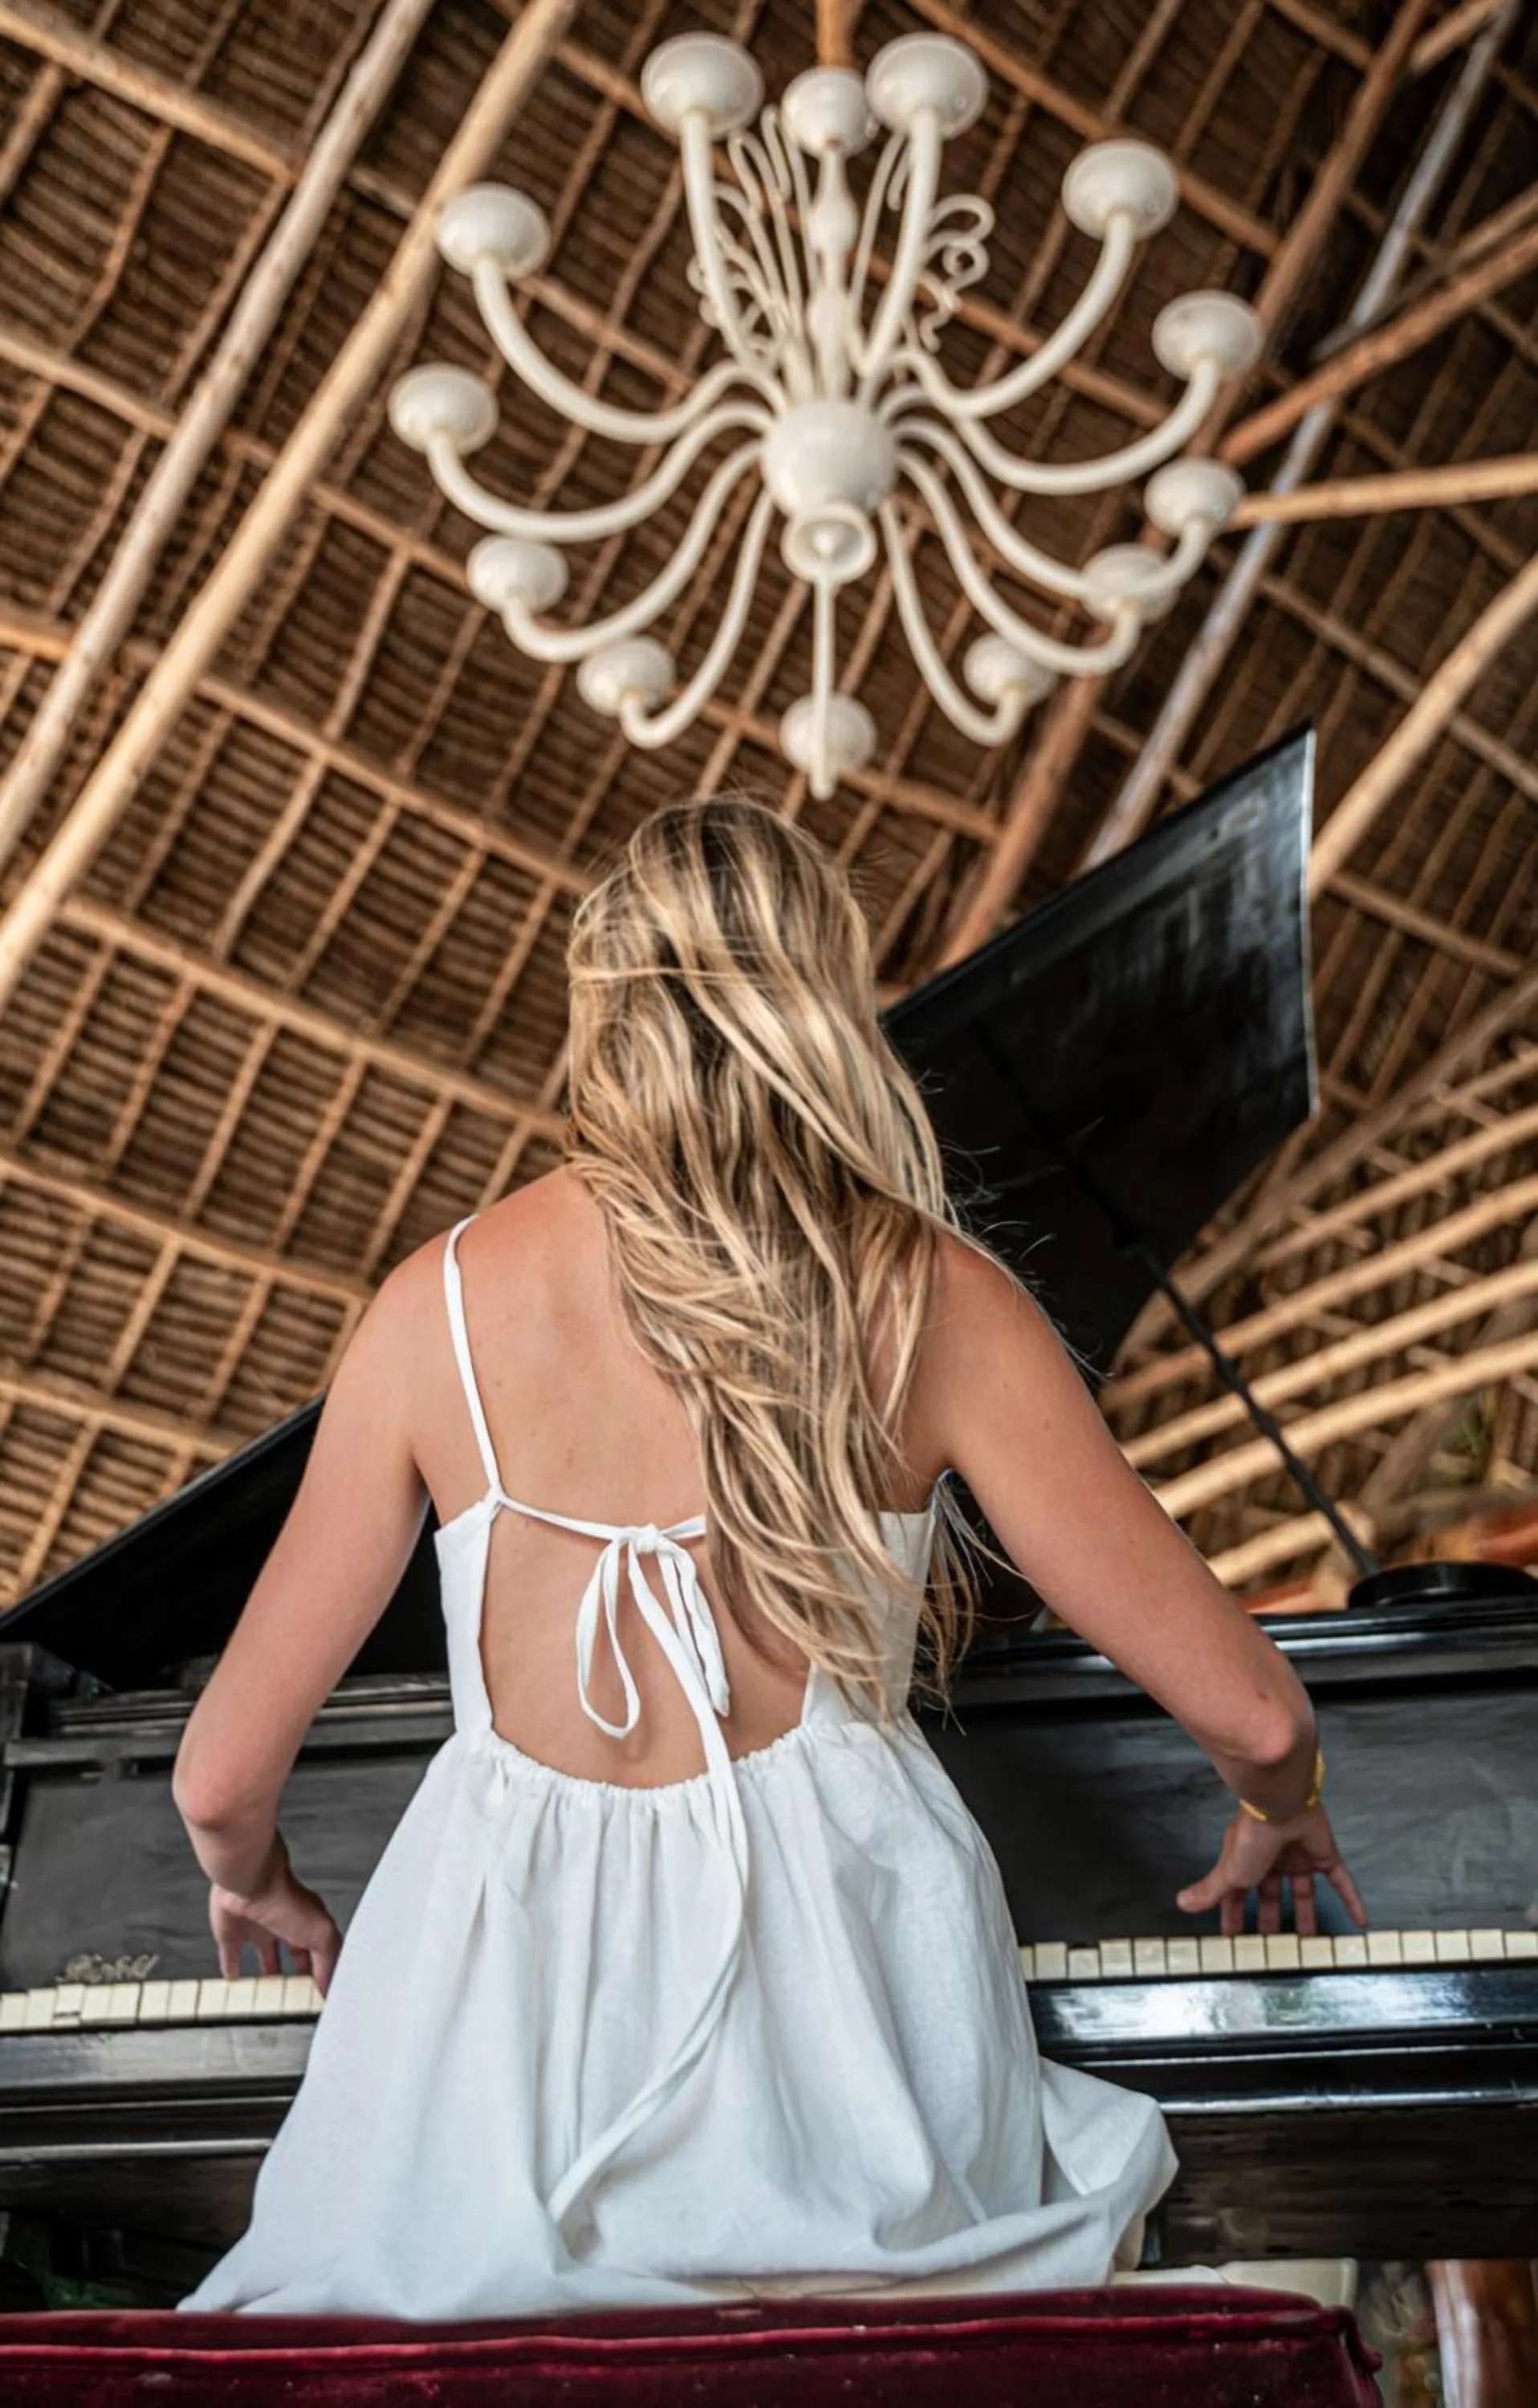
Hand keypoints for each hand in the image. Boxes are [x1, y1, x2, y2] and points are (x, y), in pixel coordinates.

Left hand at [208, 1834, 343, 1996]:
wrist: (250, 1883)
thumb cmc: (287, 1900)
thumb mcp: (320, 1935)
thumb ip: (327, 1963)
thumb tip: (328, 1988)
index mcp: (310, 1926)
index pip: (320, 1956)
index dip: (323, 1975)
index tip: (323, 1994)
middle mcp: (285, 1927)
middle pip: (294, 1956)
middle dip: (298, 1975)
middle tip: (300, 1995)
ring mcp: (259, 1930)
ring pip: (265, 1957)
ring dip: (269, 1973)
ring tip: (272, 1991)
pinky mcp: (232, 1935)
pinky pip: (231, 1958)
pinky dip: (232, 1970)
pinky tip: (234, 1979)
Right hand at [1176, 1804, 1367, 1938]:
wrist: (1281, 1806)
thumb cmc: (1252, 1840)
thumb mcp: (1229, 1871)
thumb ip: (1210, 1891)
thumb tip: (1181, 1904)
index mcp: (1246, 1863)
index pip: (1238, 1895)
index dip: (1235, 1916)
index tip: (1233, 1938)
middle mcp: (1272, 1861)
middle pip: (1270, 1896)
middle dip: (1269, 1919)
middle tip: (1272, 1947)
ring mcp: (1299, 1858)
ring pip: (1303, 1893)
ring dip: (1306, 1916)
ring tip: (1309, 1944)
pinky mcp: (1324, 1856)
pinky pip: (1341, 1882)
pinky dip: (1351, 1901)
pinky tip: (1360, 1922)